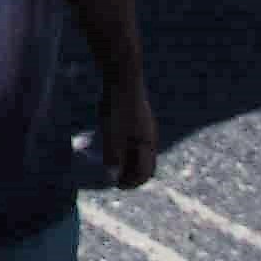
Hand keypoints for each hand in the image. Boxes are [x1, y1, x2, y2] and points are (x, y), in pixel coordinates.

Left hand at [99, 77, 161, 191]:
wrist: (122, 74)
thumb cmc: (116, 104)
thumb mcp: (111, 131)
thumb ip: (113, 154)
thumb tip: (112, 177)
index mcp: (147, 142)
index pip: (145, 172)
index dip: (132, 183)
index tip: (117, 186)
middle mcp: (149, 135)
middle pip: (147, 163)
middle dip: (134, 175)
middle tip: (117, 181)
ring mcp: (145, 125)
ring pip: (142, 151)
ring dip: (131, 162)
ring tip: (115, 165)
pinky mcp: (138, 116)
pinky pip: (137, 138)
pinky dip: (129, 148)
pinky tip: (114, 143)